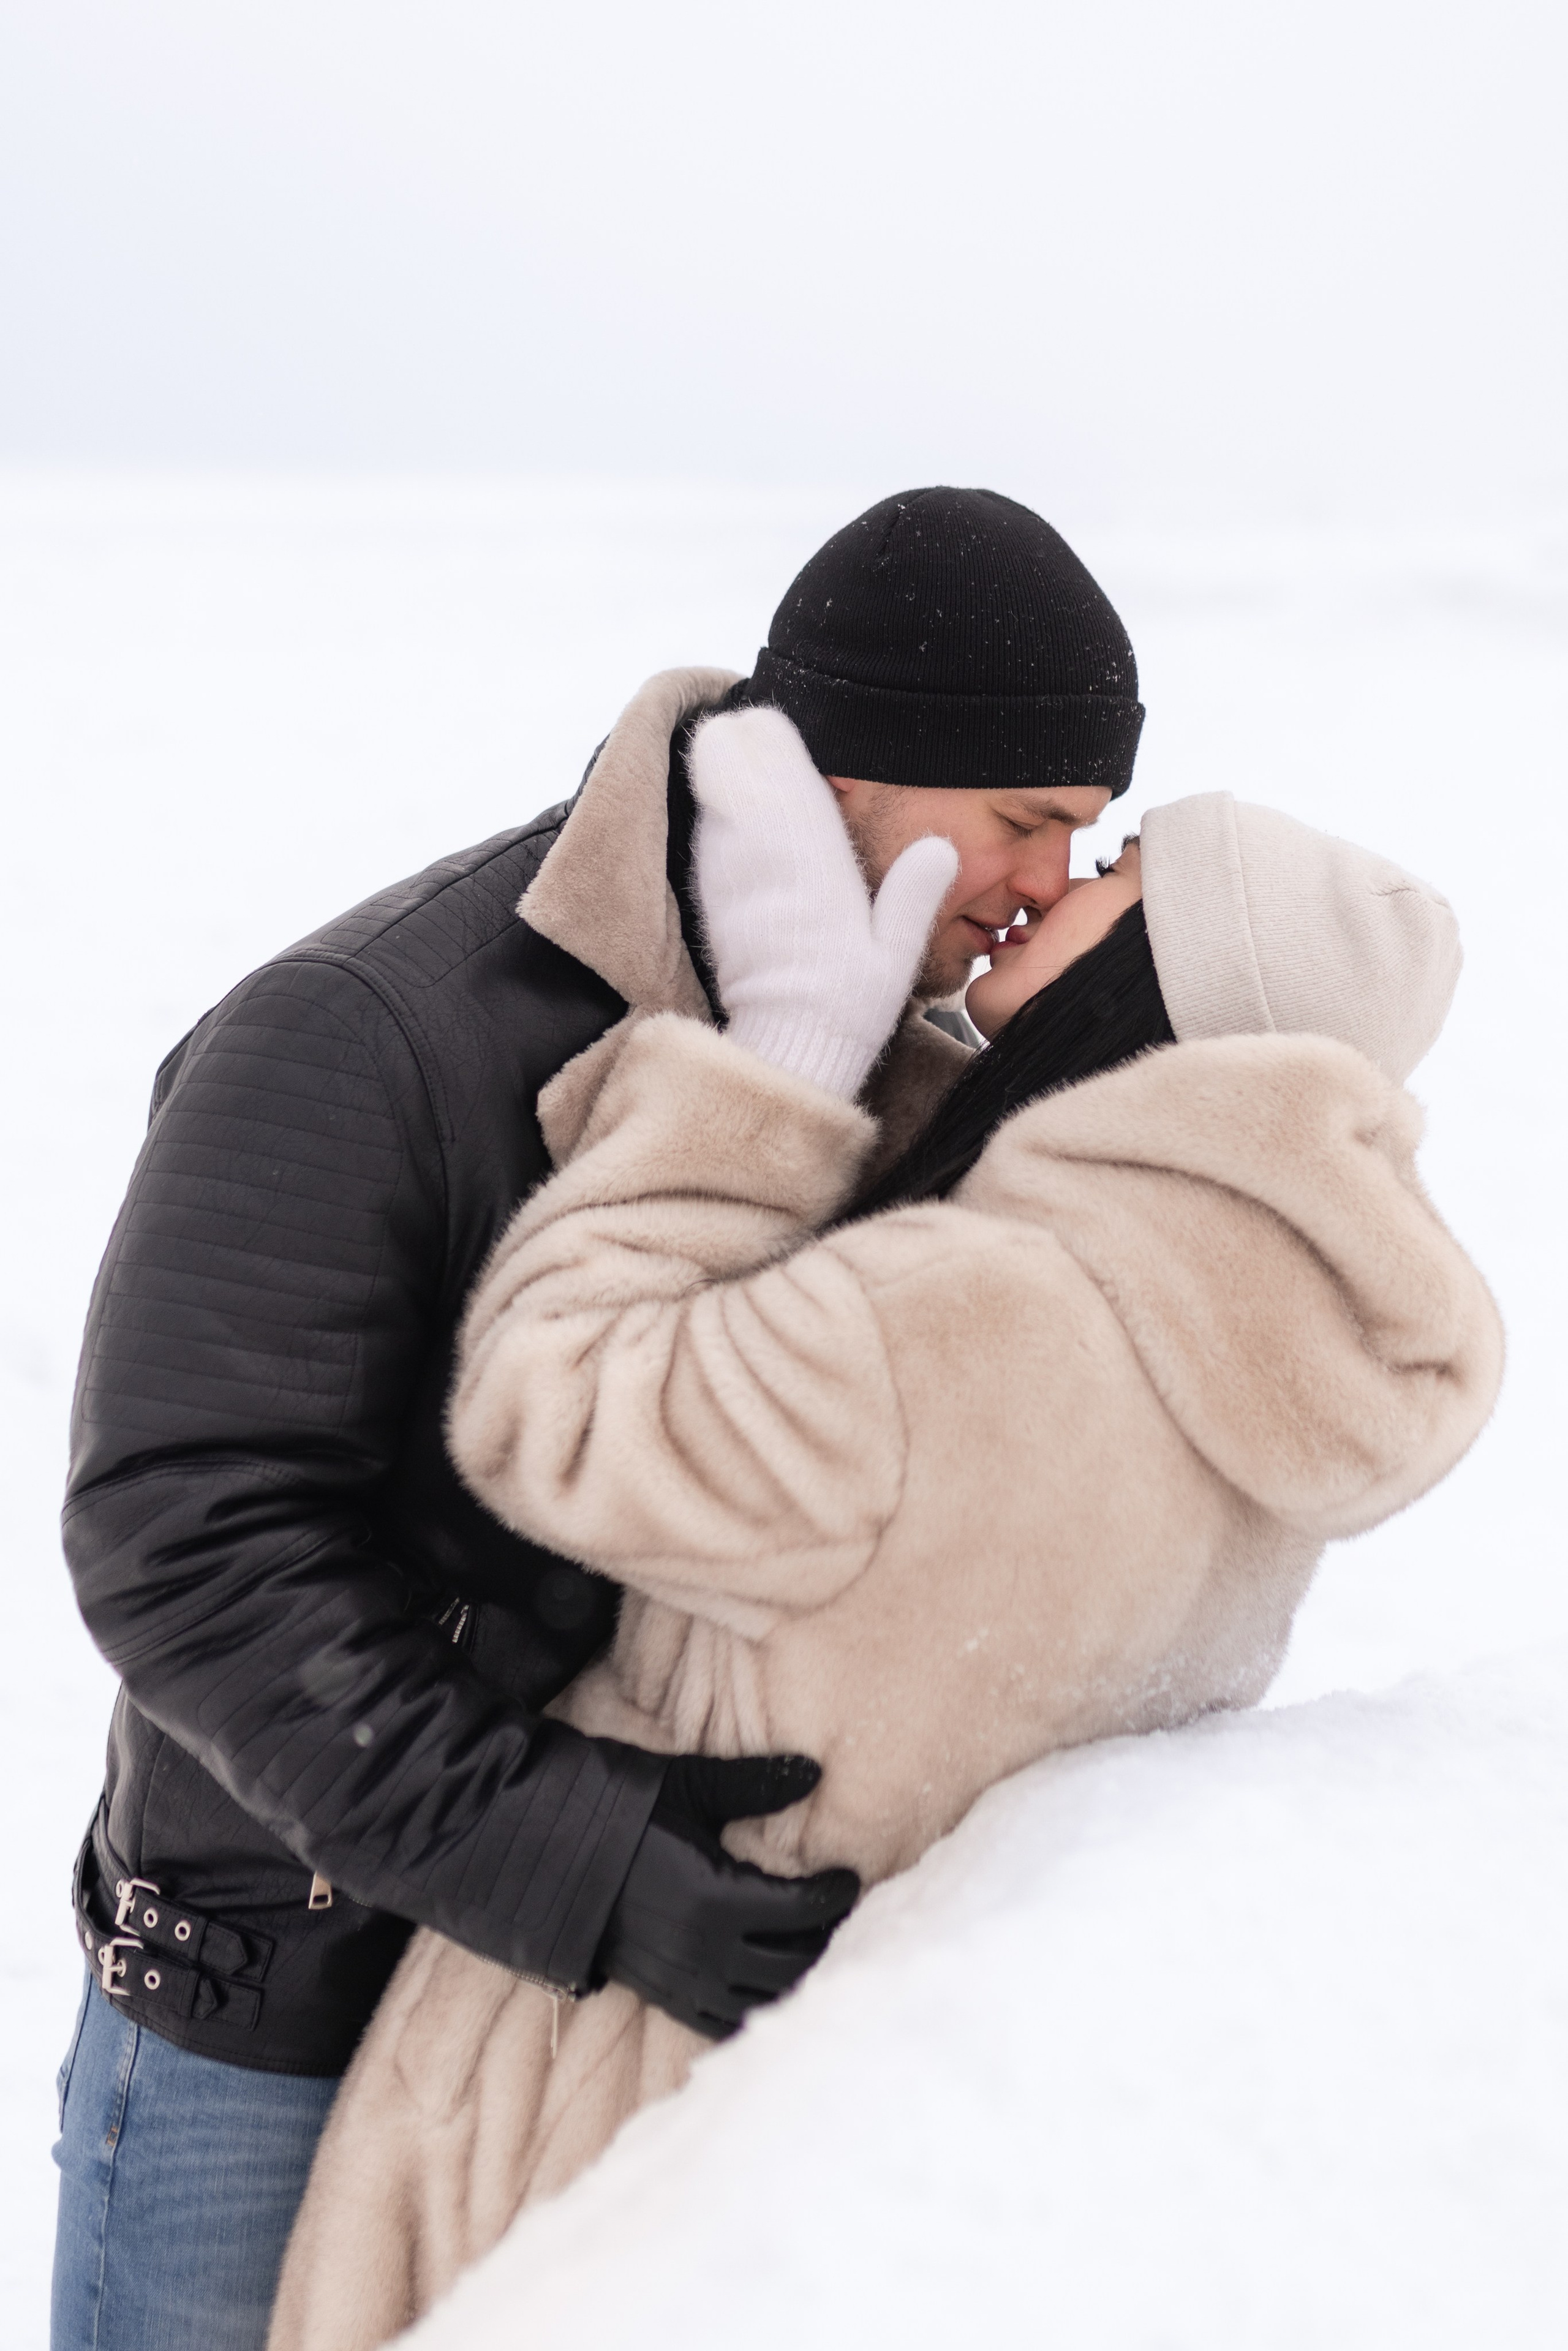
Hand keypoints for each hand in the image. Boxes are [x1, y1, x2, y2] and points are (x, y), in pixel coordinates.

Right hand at [594, 1752, 858, 2039]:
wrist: (542, 1856)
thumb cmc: (619, 1812)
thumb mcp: (688, 1787)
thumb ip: (754, 1784)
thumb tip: (814, 1771)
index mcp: (717, 1896)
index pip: (802, 1908)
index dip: (835, 1895)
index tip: (849, 1877)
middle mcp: (705, 1949)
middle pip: (794, 1961)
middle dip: (828, 1938)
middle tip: (845, 1915)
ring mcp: (684, 1980)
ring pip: (765, 1998)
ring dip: (799, 1977)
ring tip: (818, 1948)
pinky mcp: (664, 1995)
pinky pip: (726, 2021)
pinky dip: (758, 2008)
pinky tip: (773, 1988)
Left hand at [688, 707, 958, 1098]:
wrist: (787, 1047)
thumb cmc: (847, 1003)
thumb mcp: (895, 951)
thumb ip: (913, 893)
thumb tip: (940, 846)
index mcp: (815, 865)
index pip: (788, 785)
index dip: (775, 748)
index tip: (772, 725)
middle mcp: (767, 864)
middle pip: (744, 783)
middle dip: (743, 752)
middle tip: (746, 727)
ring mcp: (735, 882)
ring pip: (720, 808)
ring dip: (726, 780)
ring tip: (731, 750)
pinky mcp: (715, 906)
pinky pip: (710, 846)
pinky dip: (715, 820)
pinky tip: (720, 809)